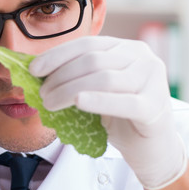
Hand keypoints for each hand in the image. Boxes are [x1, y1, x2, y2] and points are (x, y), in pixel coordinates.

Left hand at [29, 36, 186, 189]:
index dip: (57, 55)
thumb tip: (38, 75)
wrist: (149, 145)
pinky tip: (78, 102)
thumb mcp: (96, 90)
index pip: (87, 44)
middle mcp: (142, 57)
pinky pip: (124, 102)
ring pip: (104, 78)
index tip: (34, 69)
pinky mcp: (155, 106)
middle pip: (92, 60)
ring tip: (50, 103)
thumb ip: (77, 77)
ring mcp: (152, 80)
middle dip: (60, 76)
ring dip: (69, 90)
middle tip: (42, 93)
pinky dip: (98, 101)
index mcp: (126, 48)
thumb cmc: (118, 115)